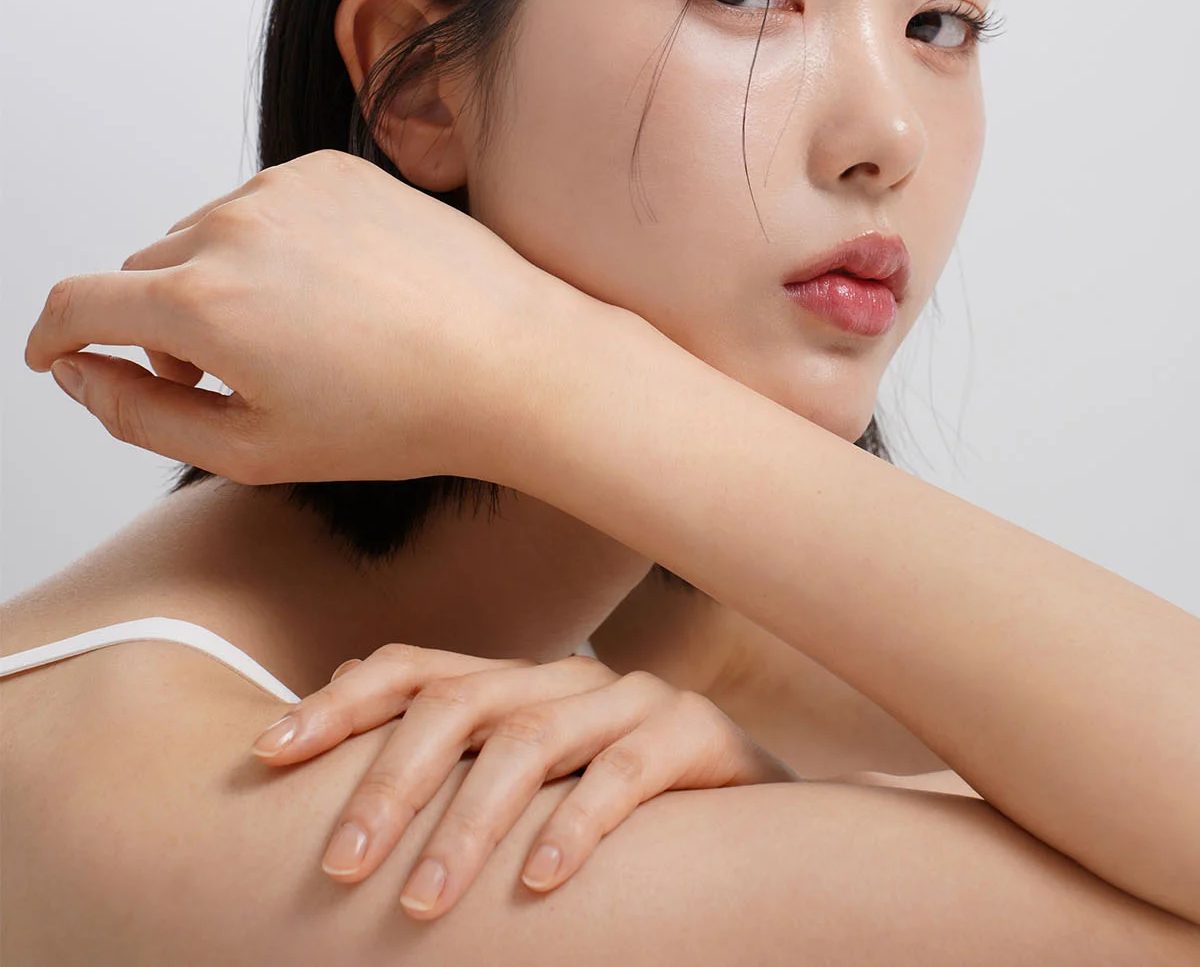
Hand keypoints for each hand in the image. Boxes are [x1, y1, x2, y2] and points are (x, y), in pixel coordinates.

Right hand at [24, 150, 602, 485]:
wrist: (513, 359)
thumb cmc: (401, 415)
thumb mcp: (252, 449)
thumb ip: (140, 414)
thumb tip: (80, 372)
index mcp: (204, 302)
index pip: (76, 302)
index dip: (53, 335)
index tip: (58, 353)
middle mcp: (235, 227)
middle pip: (144, 270)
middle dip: (159, 326)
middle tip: (224, 380)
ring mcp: (287, 188)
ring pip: (204, 235)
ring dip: (216, 282)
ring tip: (292, 340)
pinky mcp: (333, 167)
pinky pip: (264, 205)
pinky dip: (270, 245)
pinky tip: (330, 293)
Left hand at [249, 641, 797, 919]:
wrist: (745, 808)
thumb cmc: (611, 805)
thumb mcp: (522, 786)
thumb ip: (449, 766)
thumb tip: (334, 730)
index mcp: (512, 682)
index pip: (410, 671)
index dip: (336, 703)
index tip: (264, 752)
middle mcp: (561, 676)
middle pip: (457, 705)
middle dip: (390, 783)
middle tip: (338, 866)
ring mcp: (627, 696)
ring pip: (530, 740)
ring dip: (469, 823)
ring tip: (423, 902)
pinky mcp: (691, 730)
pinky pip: (625, 771)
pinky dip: (577, 823)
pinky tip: (540, 883)